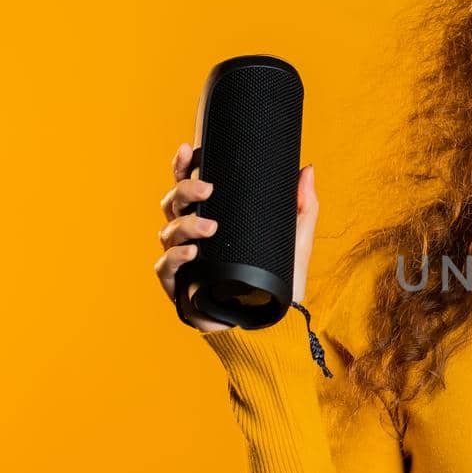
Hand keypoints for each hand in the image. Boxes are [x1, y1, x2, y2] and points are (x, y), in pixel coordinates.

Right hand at [154, 142, 318, 332]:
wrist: (276, 324)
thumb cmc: (281, 281)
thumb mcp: (296, 241)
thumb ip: (303, 206)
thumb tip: (306, 168)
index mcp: (213, 219)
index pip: (190, 188)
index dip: (183, 166)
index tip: (189, 148)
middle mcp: (192, 236)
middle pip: (172, 203)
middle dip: (184, 190)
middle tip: (207, 189)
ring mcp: (184, 261)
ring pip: (167, 232)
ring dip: (185, 225)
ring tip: (210, 229)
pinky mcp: (180, 288)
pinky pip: (165, 268)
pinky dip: (175, 257)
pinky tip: (192, 252)